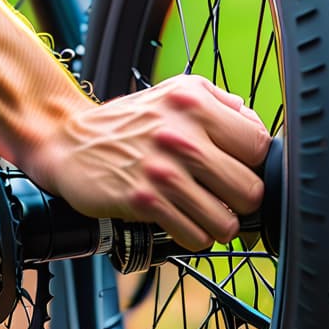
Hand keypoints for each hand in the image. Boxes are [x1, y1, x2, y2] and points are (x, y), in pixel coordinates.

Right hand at [24, 75, 270, 250]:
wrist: (69, 142)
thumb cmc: (128, 122)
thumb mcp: (174, 92)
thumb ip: (219, 104)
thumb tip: (254, 124)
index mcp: (195, 104)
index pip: (259, 145)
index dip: (255, 163)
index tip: (241, 168)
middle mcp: (183, 136)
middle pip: (250, 190)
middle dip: (241, 201)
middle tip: (226, 198)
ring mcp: (163, 172)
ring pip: (226, 222)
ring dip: (219, 224)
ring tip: (206, 213)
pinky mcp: (145, 202)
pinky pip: (195, 237)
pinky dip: (194, 235)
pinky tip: (183, 221)